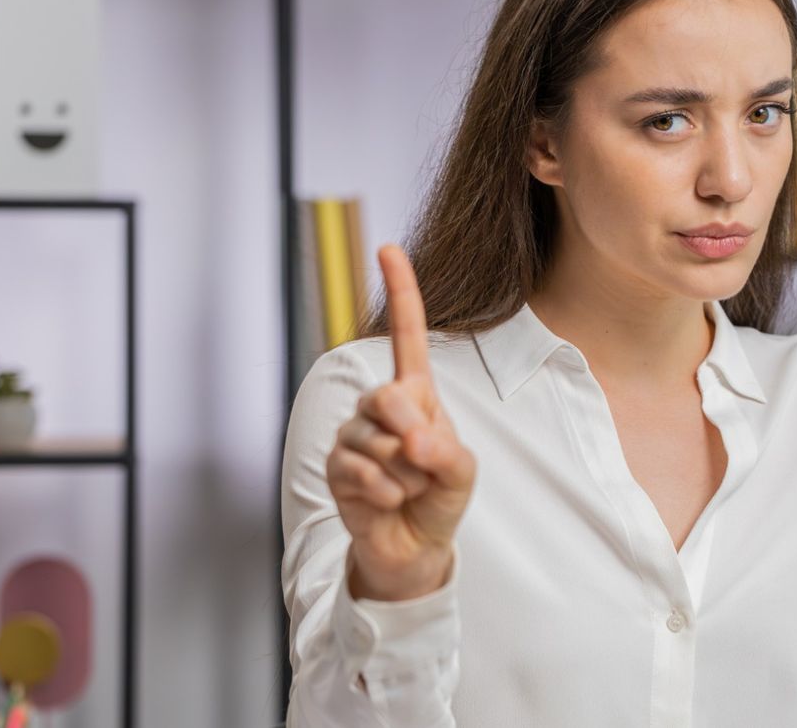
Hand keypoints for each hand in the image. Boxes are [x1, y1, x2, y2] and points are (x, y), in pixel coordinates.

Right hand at [326, 243, 477, 601]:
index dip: (400, 292)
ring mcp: (354, 435)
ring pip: (377, 443)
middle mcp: (381, 406)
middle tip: (423, 460)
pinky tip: (388, 502)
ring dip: (404, 475)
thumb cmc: (438, 499)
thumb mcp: (460, 472)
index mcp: (417, 393)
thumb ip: (445, 450)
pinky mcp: (336, 467)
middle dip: (411, 432)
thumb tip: (412, 437)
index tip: (388, 248)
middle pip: (387, 396)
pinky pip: (361, 472)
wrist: (412, 548)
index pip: (405, 335)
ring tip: (408, 489)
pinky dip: (386, 493)